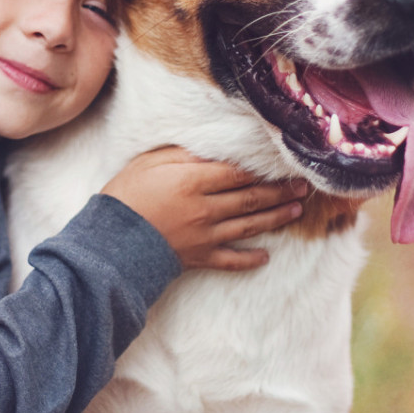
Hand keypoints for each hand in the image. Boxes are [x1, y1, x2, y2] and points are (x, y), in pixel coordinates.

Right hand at [101, 146, 308, 270]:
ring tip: (296, 211)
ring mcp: (205, 235)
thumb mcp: (150, 162)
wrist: (110, 241)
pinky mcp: (199, 257)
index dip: (264, 169)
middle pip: (251, 198)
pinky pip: (230, 260)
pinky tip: (265, 257)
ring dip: (275, 218)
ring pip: (249, 226)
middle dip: (280, 192)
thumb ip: (184, 156)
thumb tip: (213, 152)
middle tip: (303, 186)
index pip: (240, 173)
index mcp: (195, 180)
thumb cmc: (125, 194)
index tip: (284, 164)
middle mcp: (206, 208)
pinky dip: (249, 260)